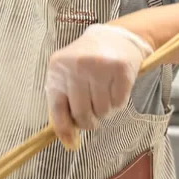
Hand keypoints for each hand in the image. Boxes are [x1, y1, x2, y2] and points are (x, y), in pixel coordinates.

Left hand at [45, 24, 152, 146]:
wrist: (117, 37)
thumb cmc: (88, 60)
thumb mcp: (68, 75)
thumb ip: (63, 105)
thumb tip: (69, 142)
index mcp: (58, 68)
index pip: (57, 108)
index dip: (64, 128)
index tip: (71, 140)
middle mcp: (77, 66)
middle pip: (82, 114)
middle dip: (89, 121)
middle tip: (94, 116)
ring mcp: (100, 66)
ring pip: (102, 111)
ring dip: (105, 111)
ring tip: (105, 96)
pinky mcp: (121, 69)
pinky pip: (119, 103)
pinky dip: (118, 103)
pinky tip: (116, 89)